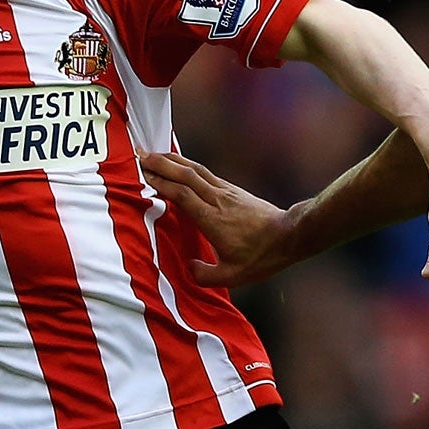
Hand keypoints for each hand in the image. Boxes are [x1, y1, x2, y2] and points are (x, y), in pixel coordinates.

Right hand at [139, 152, 296, 286]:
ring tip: (153, 153)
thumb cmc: (262, 257)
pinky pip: (205, 173)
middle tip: (138, 154)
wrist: (290, 235)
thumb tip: (187, 267)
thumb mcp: (233, 276)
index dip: (160, 183)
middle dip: (161, 163)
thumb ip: (205, 275)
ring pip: (195, 170)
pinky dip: (188, 166)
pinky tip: (180, 165)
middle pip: (185, 175)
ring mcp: (226, 192)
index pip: (181, 194)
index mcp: (212, 219)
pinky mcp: (233, 190)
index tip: (141, 175)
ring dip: (173, 160)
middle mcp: (217, 200)